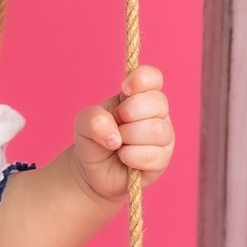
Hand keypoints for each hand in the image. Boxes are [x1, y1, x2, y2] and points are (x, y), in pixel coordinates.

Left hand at [71, 64, 174, 205]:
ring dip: (128, 137)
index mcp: (139, 95)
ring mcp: (163, 136)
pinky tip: (123, 157)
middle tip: (117, 123)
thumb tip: (113, 135)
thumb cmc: (94, 138)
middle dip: (129, 113)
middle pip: (157, 102)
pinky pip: (152, 155)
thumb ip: (93, 119)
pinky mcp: (162, 160)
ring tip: (117, 144)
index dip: (142, 79)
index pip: (153, 77)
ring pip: (156, 130)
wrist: (91, 169)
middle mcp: (156, 113)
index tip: (124, 88)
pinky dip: (130, 157)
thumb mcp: (84, 122)